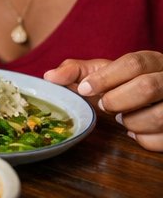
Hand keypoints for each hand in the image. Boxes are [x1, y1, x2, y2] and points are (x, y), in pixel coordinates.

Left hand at [45, 51, 162, 150]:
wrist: (155, 98)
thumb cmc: (124, 83)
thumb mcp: (102, 72)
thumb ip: (76, 71)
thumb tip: (49, 77)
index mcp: (151, 61)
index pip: (132, 63)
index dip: (105, 78)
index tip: (84, 90)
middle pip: (148, 87)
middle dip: (118, 101)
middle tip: (104, 106)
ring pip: (160, 116)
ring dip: (131, 122)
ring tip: (120, 118)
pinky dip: (145, 140)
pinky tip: (135, 132)